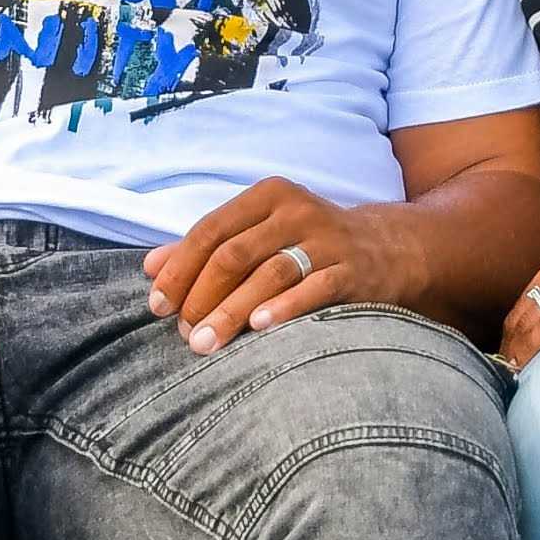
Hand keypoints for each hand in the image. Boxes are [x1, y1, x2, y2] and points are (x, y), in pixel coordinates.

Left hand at [143, 177, 425, 351]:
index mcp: (268, 196)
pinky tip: (259, 328)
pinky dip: (284, 307)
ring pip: (268, 274)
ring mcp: (327, 239)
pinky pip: (315, 288)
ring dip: (231, 312)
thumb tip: (150, 267)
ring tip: (205, 343)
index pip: (210, 231)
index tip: (157, 306)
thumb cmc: (308, 244)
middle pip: (234, 254)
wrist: (388, 249)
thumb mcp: (260, 234)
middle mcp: (296, 210)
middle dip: (201, 297)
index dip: (179, 269)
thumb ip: (207, 246)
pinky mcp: (353, 269)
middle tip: (185, 334)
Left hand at [500, 199, 539, 371]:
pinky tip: (535, 377)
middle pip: (521, 311)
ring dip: (518, 356)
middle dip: (512, 348)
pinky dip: (535, 354)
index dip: (519, 333)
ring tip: (520, 387)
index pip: (530, 297)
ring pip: (528, 321)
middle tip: (512, 384)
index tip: (519, 362)